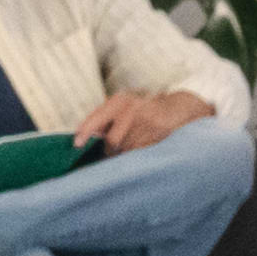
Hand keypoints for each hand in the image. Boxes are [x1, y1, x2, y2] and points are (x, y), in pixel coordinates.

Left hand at [87, 90, 224, 152]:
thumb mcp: (124, 106)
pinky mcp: (158, 131)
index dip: (85, 132)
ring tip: (134, 146)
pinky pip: (141, 151)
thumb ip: (105, 119)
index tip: (77, 145)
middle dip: (111, 152)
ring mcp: (146, 120)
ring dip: (125, 154)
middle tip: (113, 153)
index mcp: (120, 100)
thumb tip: (83, 137)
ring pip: (126, 149)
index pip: (96, 118)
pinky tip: (144, 147)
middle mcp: (131, 108)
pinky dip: (139, 155)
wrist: (179, 107)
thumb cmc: (145, 110)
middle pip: (112, 141)